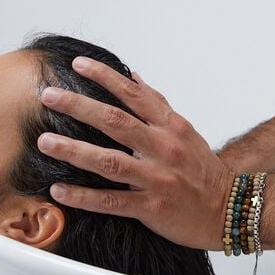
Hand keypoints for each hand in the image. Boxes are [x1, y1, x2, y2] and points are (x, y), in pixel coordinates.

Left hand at [37, 57, 235, 250]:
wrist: (229, 209)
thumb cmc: (202, 168)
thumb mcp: (183, 129)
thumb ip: (156, 103)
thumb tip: (133, 78)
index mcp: (169, 126)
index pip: (132, 94)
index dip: (104, 77)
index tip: (77, 65)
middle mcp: (162, 148)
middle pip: (115, 121)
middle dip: (79, 106)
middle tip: (49, 96)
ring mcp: (156, 178)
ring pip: (109, 161)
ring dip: (74, 150)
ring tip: (45, 142)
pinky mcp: (151, 207)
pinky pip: (111, 202)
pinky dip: (83, 196)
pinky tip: (59, 191)